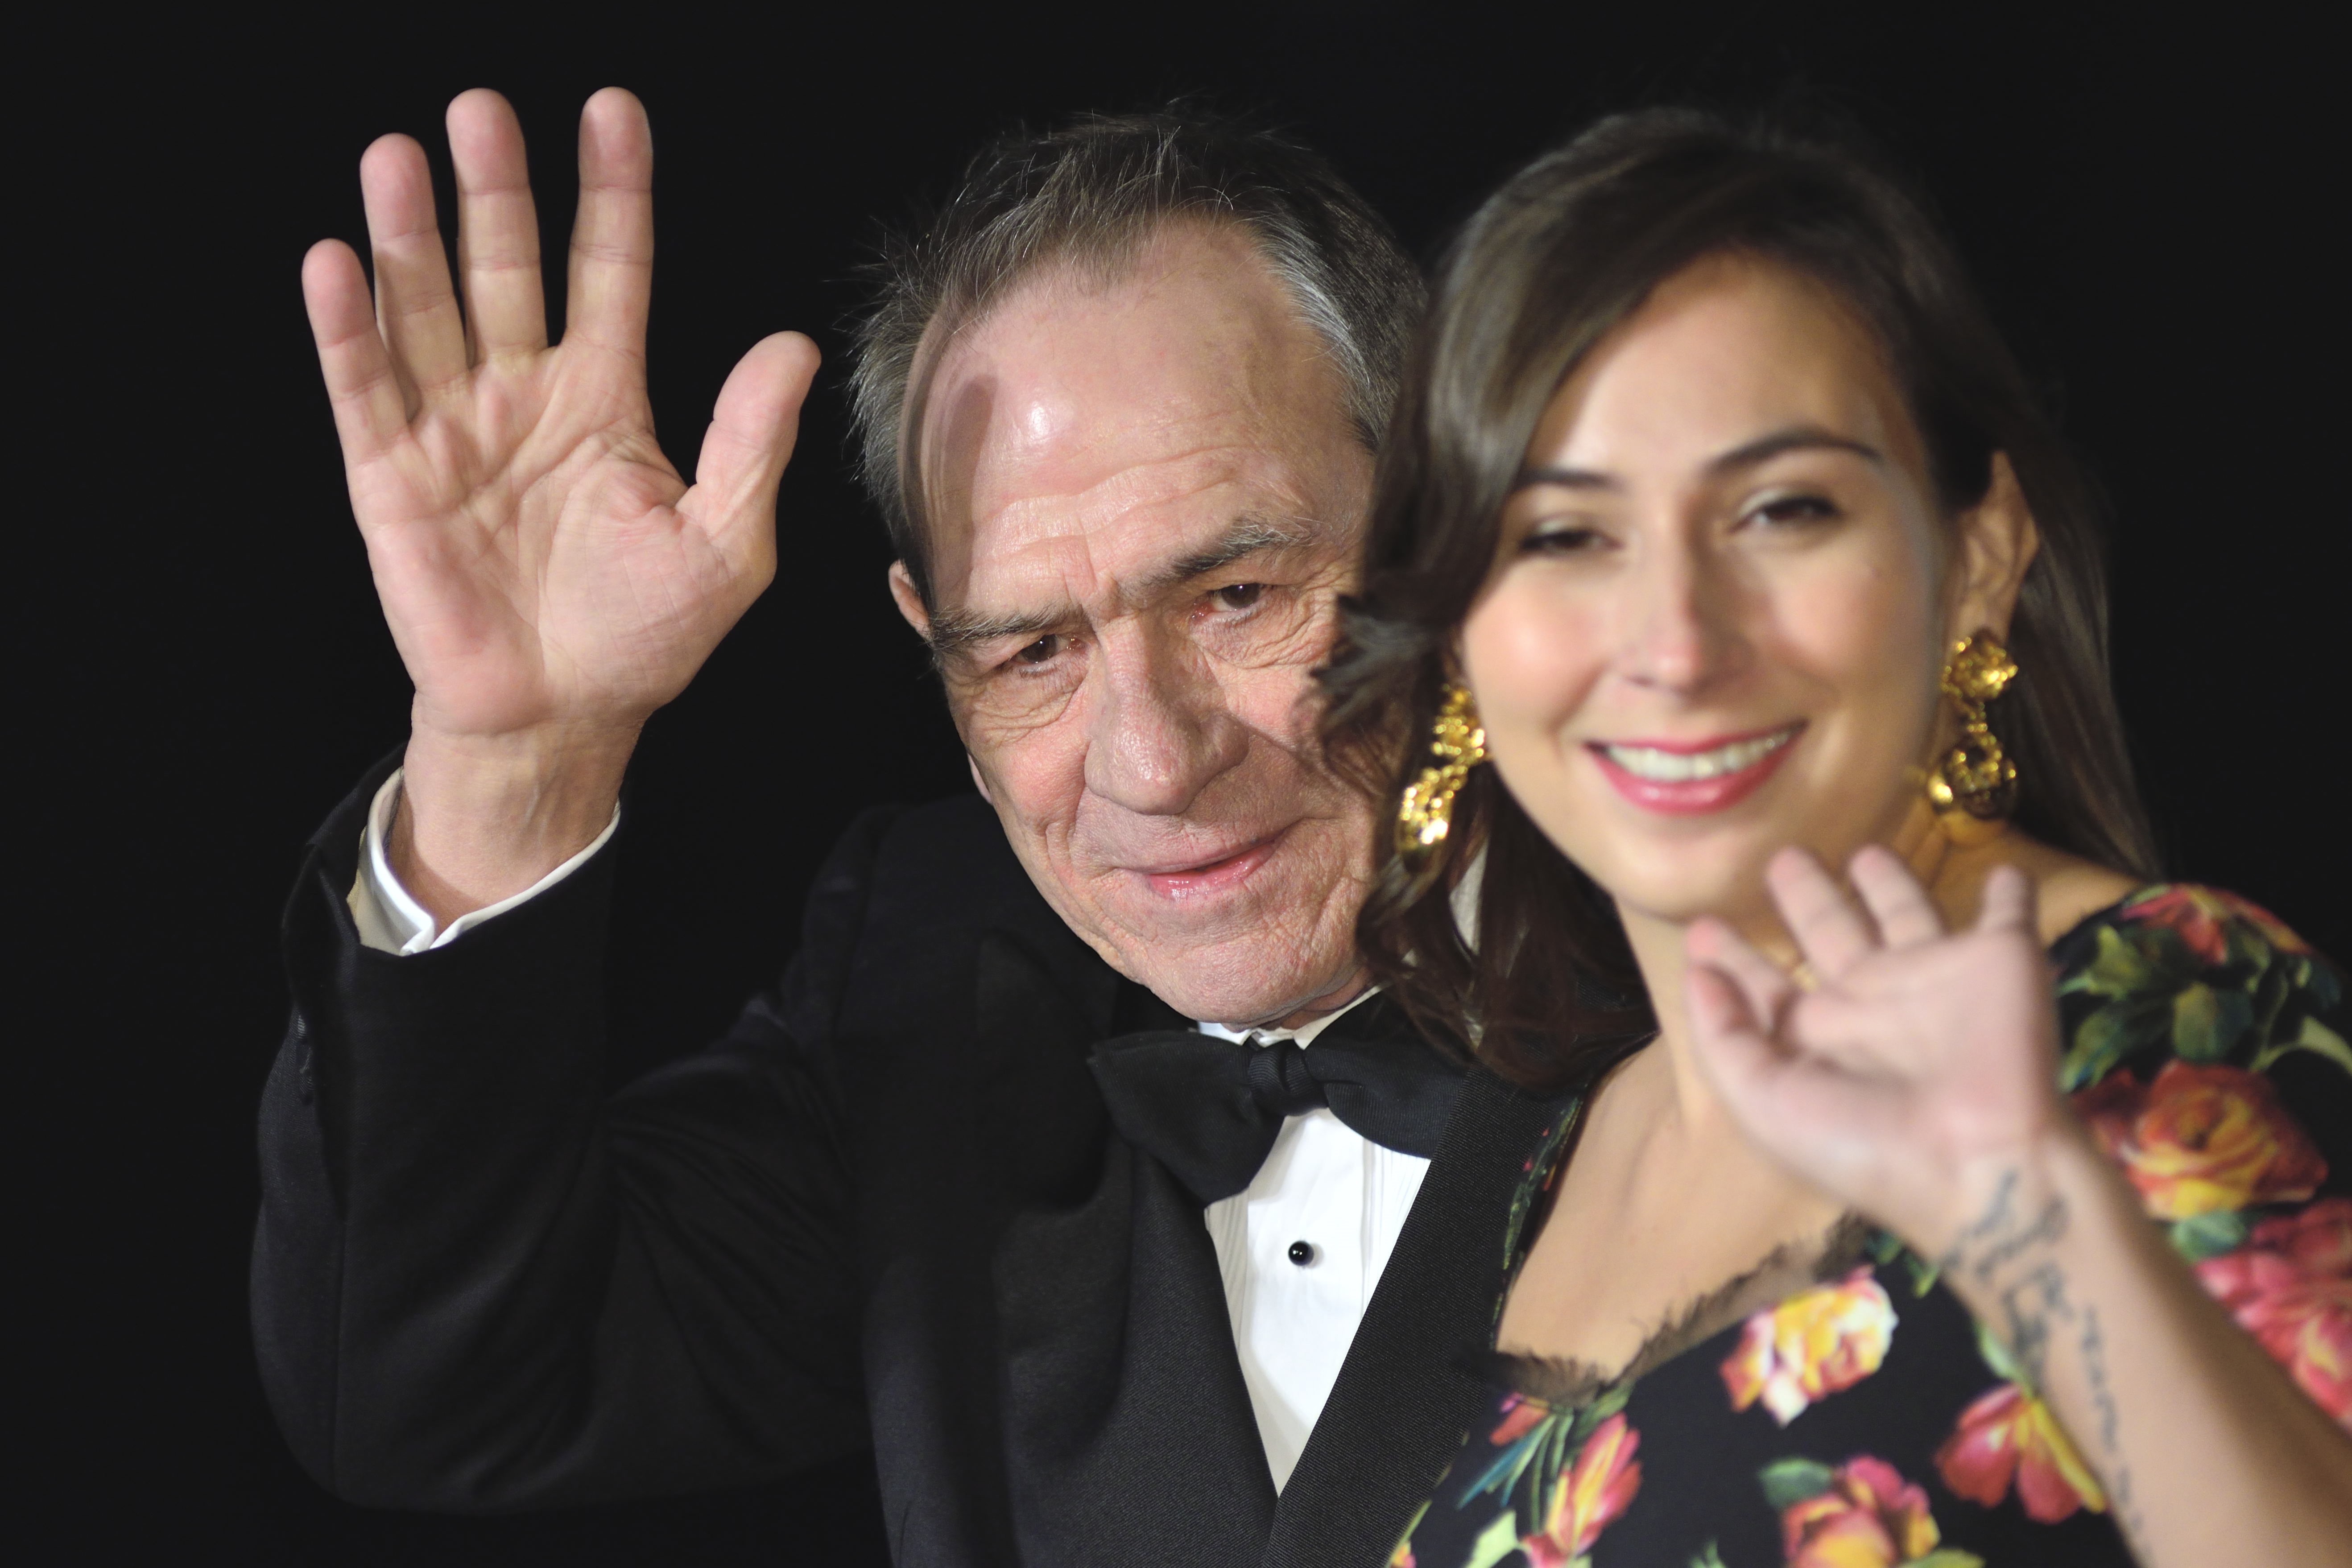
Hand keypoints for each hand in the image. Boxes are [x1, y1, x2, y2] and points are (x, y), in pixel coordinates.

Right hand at [302, 89, 818, 908]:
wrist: (563, 715)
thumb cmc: (646, 634)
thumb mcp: (726, 542)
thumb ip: (749, 442)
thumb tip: (792, 346)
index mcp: (605, 399)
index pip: (611, 272)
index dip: (612, 195)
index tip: (611, 114)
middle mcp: (524, 394)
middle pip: (506, 269)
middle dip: (494, 191)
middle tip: (482, 109)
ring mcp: (453, 429)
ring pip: (426, 310)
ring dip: (409, 233)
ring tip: (399, 154)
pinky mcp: (392, 477)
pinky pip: (365, 390)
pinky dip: (348, 328)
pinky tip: (337, 262)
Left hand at [1684, 846, 2073, 1259]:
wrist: (1979, 1162)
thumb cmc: (1862, 1143)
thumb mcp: (1764, 1100)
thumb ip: (1724, 1036)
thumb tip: (1696, 972)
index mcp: (1817, 1038)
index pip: (1766, 989)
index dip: (1733, 960)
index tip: (1701, 927)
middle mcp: (1872, 1004)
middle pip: (1831, 934)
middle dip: (1806, 898)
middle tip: (1782, 858)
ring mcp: (1937, 981)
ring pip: (1907, 914)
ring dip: (1890, 883)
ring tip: (1864, 849)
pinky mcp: (2003, 961)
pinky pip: (2009, 917)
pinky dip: (2010, 895)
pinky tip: (2006, 872)